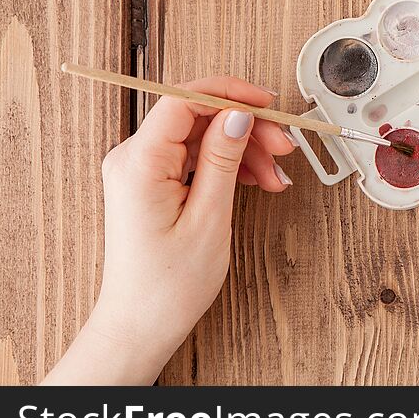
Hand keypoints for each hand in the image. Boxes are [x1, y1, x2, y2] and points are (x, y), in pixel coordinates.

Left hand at [43, 77, 295, 384]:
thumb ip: (223, 159)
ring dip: (243, 150)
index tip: (267, 104)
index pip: (183, 100)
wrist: (142, 324)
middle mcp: (134, 159)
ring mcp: (143, 170)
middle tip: (284, 147)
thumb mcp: (209, 218)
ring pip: (202, 137)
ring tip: (273, 176)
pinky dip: (229, 165)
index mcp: (140, 162)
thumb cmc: (168, 284)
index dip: (229, 94)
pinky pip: (196, 157)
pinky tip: (255, 181)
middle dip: (246, 128)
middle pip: (199, 117)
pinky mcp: (153, 182)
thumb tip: (238, 114)